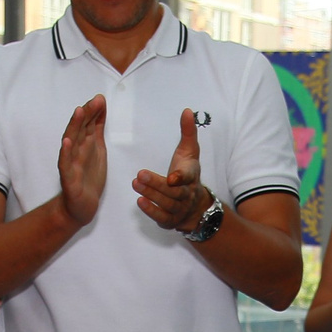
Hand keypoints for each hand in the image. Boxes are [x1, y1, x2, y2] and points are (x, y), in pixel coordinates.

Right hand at [58, 96, 107, 228]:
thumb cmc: (87, 176)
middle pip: (79, 128)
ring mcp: (71, 163)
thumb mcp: (96, 148)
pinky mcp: (68, 178)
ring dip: (74, 126)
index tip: (101, 99)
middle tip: (96, 100)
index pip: (87, 123)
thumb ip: (97, 128)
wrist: (81, 206)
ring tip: (79, 112)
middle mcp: (75, 150)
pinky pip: (65, 164)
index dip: (93, 111)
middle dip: (87, 114)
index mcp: (83, 143)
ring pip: (71, 142)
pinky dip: (65, 153)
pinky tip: (66, 142)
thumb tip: (100, 106)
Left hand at [132, 110, 213, 233]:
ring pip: (166, 204)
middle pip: (173, 192)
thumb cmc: (188, 173)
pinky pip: (162, 217)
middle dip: (157, 184)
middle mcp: (186, 194)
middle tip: (140, 175)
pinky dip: (152, 211)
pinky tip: (140, 201)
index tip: (172, 176)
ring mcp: (179, 208)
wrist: (196, 206)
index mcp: (191, 176)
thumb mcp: (190, 152)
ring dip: (151, 195)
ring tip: (135, 183)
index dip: (180, 177)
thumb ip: (188, 132)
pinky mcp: (170, 220)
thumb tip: (187, 111)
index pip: (188, 176)